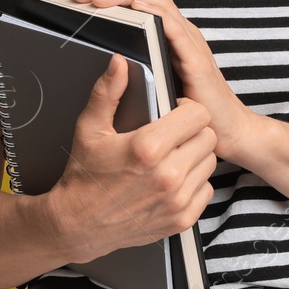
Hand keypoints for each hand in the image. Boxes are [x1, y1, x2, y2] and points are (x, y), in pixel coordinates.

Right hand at [43, 53, 218, 264]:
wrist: (78, 224)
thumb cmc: (84, 177)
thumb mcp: (90, 128)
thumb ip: (108, 91)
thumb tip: (119, 64)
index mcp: (149, 147)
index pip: (198, 115)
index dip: (187, 110)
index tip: (174, 114)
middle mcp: (168, 175)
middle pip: (208, 137)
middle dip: (193, 131)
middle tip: (172, 136)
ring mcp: (177, 200)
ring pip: (210, 162)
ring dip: (195, 156)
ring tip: (171, 157)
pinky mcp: (182, 219)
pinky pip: (206, 189)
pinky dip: (194, 183)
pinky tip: (173, 179)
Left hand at [65, 0, 262, 165]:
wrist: (227, 134)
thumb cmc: (187, 112)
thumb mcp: (150, 86)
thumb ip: (130, 69)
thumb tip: (98, 58)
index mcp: (165, 35)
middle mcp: (178, 32)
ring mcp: (189, 41)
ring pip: (157, 2)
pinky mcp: (196, 58)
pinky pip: (174, 27)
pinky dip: (154, 13)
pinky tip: (136, 8)